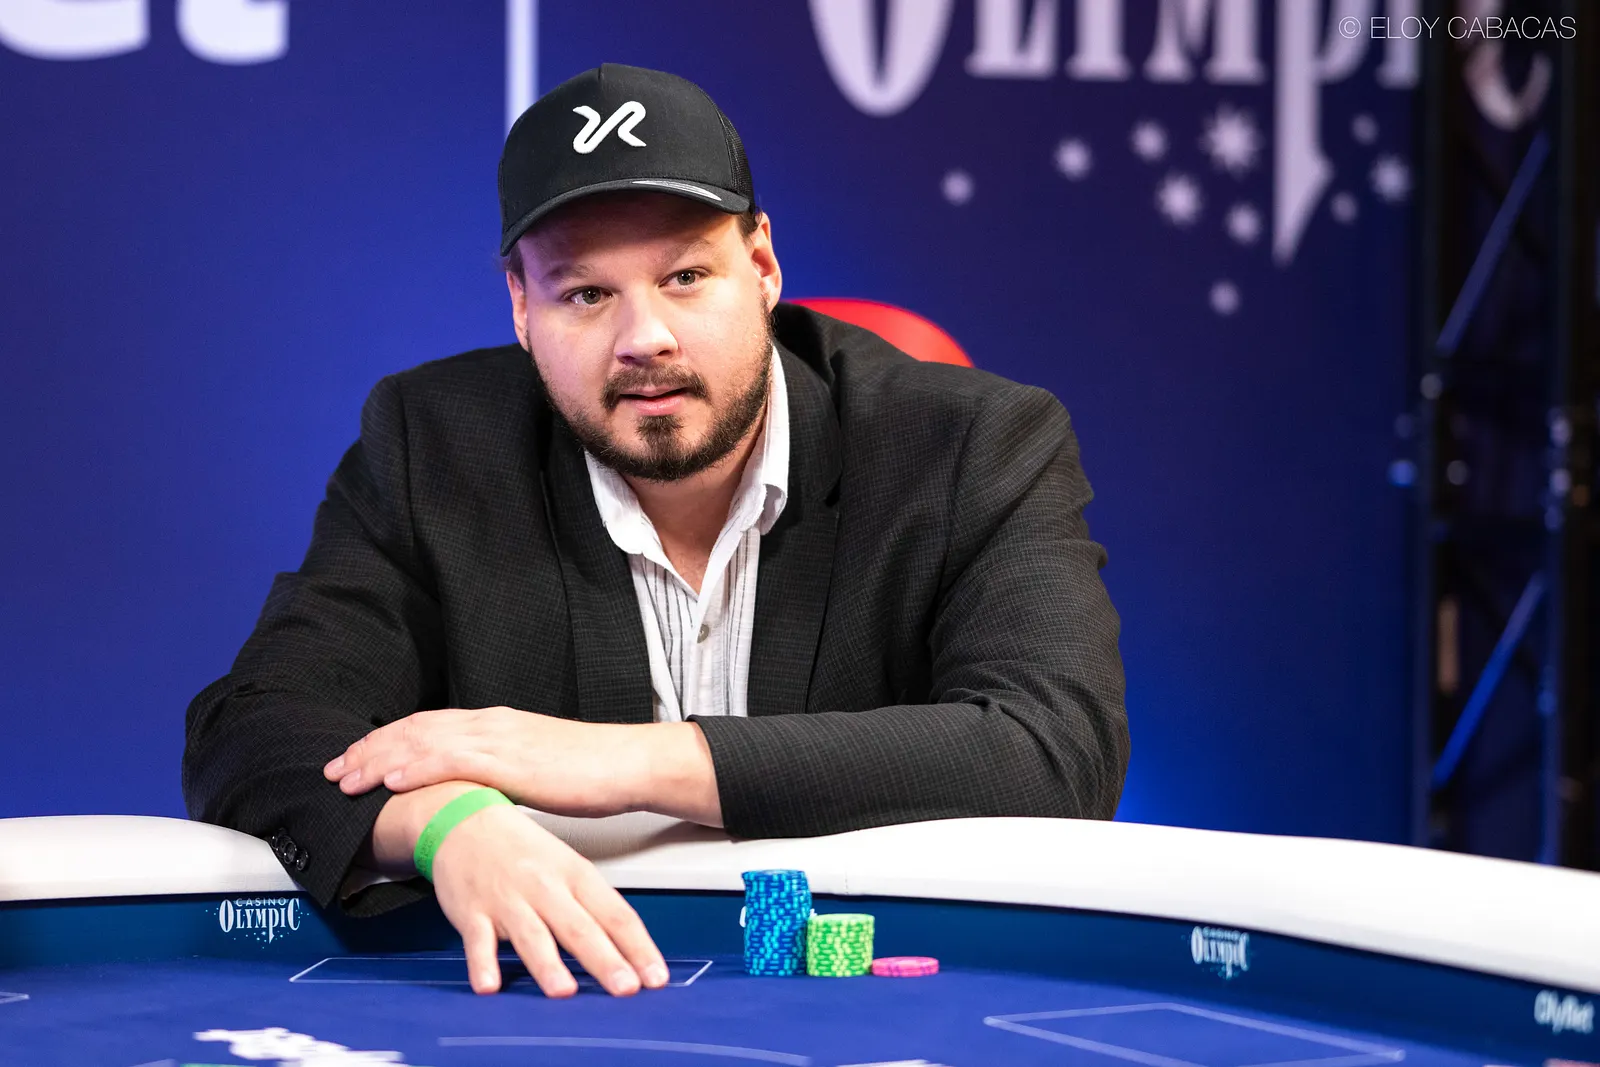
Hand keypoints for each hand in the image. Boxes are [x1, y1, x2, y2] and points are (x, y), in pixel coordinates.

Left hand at [323, 707, 722, 824]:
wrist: (628, 763)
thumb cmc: (590, 771)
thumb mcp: (535, 766)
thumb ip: (501, 770)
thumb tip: (474, 788)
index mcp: (494, 724)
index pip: (427, 726)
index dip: (386, 741)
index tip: (355, 757)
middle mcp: (490, 724)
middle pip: (414, 730)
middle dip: (369, 748)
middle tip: (333, 768)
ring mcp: (499, 739)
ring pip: (423, 742)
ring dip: (379, 760)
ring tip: (347, 778)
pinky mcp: (511, 760)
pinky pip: (453, 762)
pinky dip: (416, 769)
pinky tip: (391, 781)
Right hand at [426, 792, 668, 996]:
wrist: (463, 816)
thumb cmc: (522, 848)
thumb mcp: (567, 865)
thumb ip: (592, 906)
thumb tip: (628, 949)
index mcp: (575, 874)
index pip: (615, 914)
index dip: (638, 947)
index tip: (656, 977)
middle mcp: (545, 887)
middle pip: (580, 928)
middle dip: (605, 960)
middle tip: (626, 988)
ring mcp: (508, 900)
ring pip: (532, 935)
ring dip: (548, 964)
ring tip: (564, 991)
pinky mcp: (473, 912)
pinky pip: (478, 941)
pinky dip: (482, 964)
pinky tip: (489, 986)